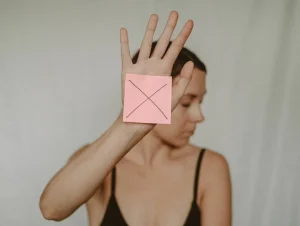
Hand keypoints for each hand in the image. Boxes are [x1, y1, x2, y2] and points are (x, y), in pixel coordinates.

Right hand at [118, 11, 193, 129]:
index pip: (176, 48)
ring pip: (146, 43)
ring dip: (150, 30)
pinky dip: (124, 42)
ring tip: (154, 16)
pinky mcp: (127, 71)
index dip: (183, 35)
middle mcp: (154, 65)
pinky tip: (124, 30)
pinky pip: (125, 53)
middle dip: (169, 27)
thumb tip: (190, 62)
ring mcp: (140, 67)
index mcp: (165, 70)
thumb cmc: (156, 110)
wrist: (138, 118)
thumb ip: (183, 80)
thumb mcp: (174, 97)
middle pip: (163, 42)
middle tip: (174, 13)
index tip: (190, 23)